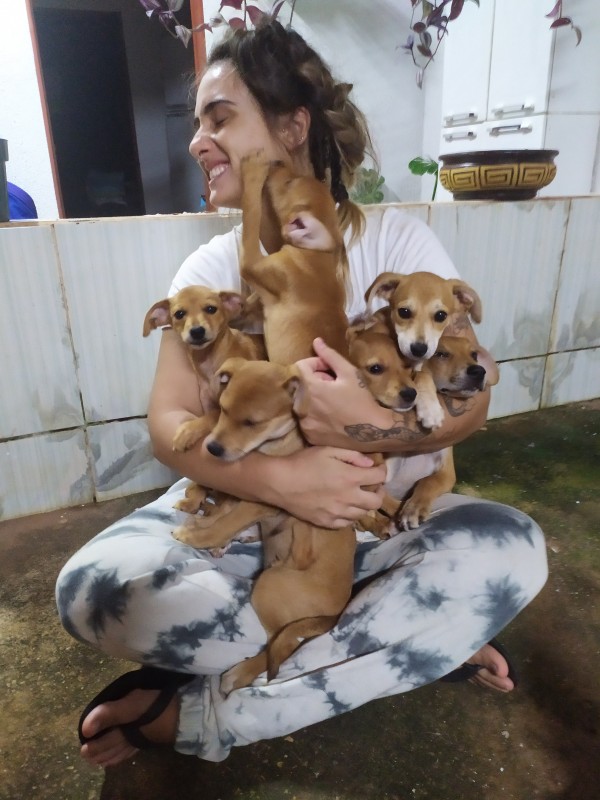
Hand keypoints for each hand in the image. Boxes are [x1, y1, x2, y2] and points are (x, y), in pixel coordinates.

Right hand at [270, 446, 386, 528]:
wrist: (280, 483)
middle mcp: (349, 498)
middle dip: (378, 492)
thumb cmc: (303, 462)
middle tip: (372, 485)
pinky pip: (347, 523)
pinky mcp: (327, 522)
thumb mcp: (328, 450)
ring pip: (363, 514)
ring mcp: (338, 513)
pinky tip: (344, 507)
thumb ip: (352, 455)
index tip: (378, 469)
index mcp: (351, 477)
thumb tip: (370, 464)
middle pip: (376, 501)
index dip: (382, 471)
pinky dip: (350, 516)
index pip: (380, 477)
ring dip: (364, 504)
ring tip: (358, 496)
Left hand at [294, 338, 385, 448]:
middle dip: (314, 381)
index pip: (300, 367)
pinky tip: (331, 416)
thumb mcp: (349, 373)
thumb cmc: (362, 400)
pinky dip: (314, 414)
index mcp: (310, 389)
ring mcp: (304, 423)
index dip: (315, 364)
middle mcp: (302, 407)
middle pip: (301, 385)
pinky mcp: (309, 436)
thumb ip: (330, 356)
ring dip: (313, 398)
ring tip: (332, 400)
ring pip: (302, 402)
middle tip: (333, 385)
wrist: (371, 431)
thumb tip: (316, 341)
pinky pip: (306, 419)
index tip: (329, 369)